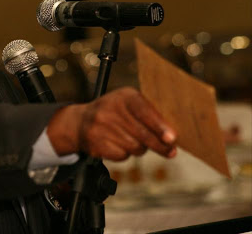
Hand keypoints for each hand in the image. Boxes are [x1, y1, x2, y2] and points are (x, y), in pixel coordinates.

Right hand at [47, 87, 176, 160]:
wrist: (80, 122)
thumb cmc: (114, 113)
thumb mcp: (130, 104)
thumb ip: (150, 115)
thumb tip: (171, 137)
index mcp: (123, 96)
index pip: (144, 112)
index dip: (159, 126)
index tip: (172, 138)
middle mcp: (110, 109)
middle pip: (142, 134)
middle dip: (159, 145)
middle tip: (170, 151)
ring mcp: (101, 127)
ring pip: (135, 147)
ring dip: (140, 148)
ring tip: (134, 141)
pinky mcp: (96, 143)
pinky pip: (122, 155)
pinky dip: (125, 154)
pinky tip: (119, 145)